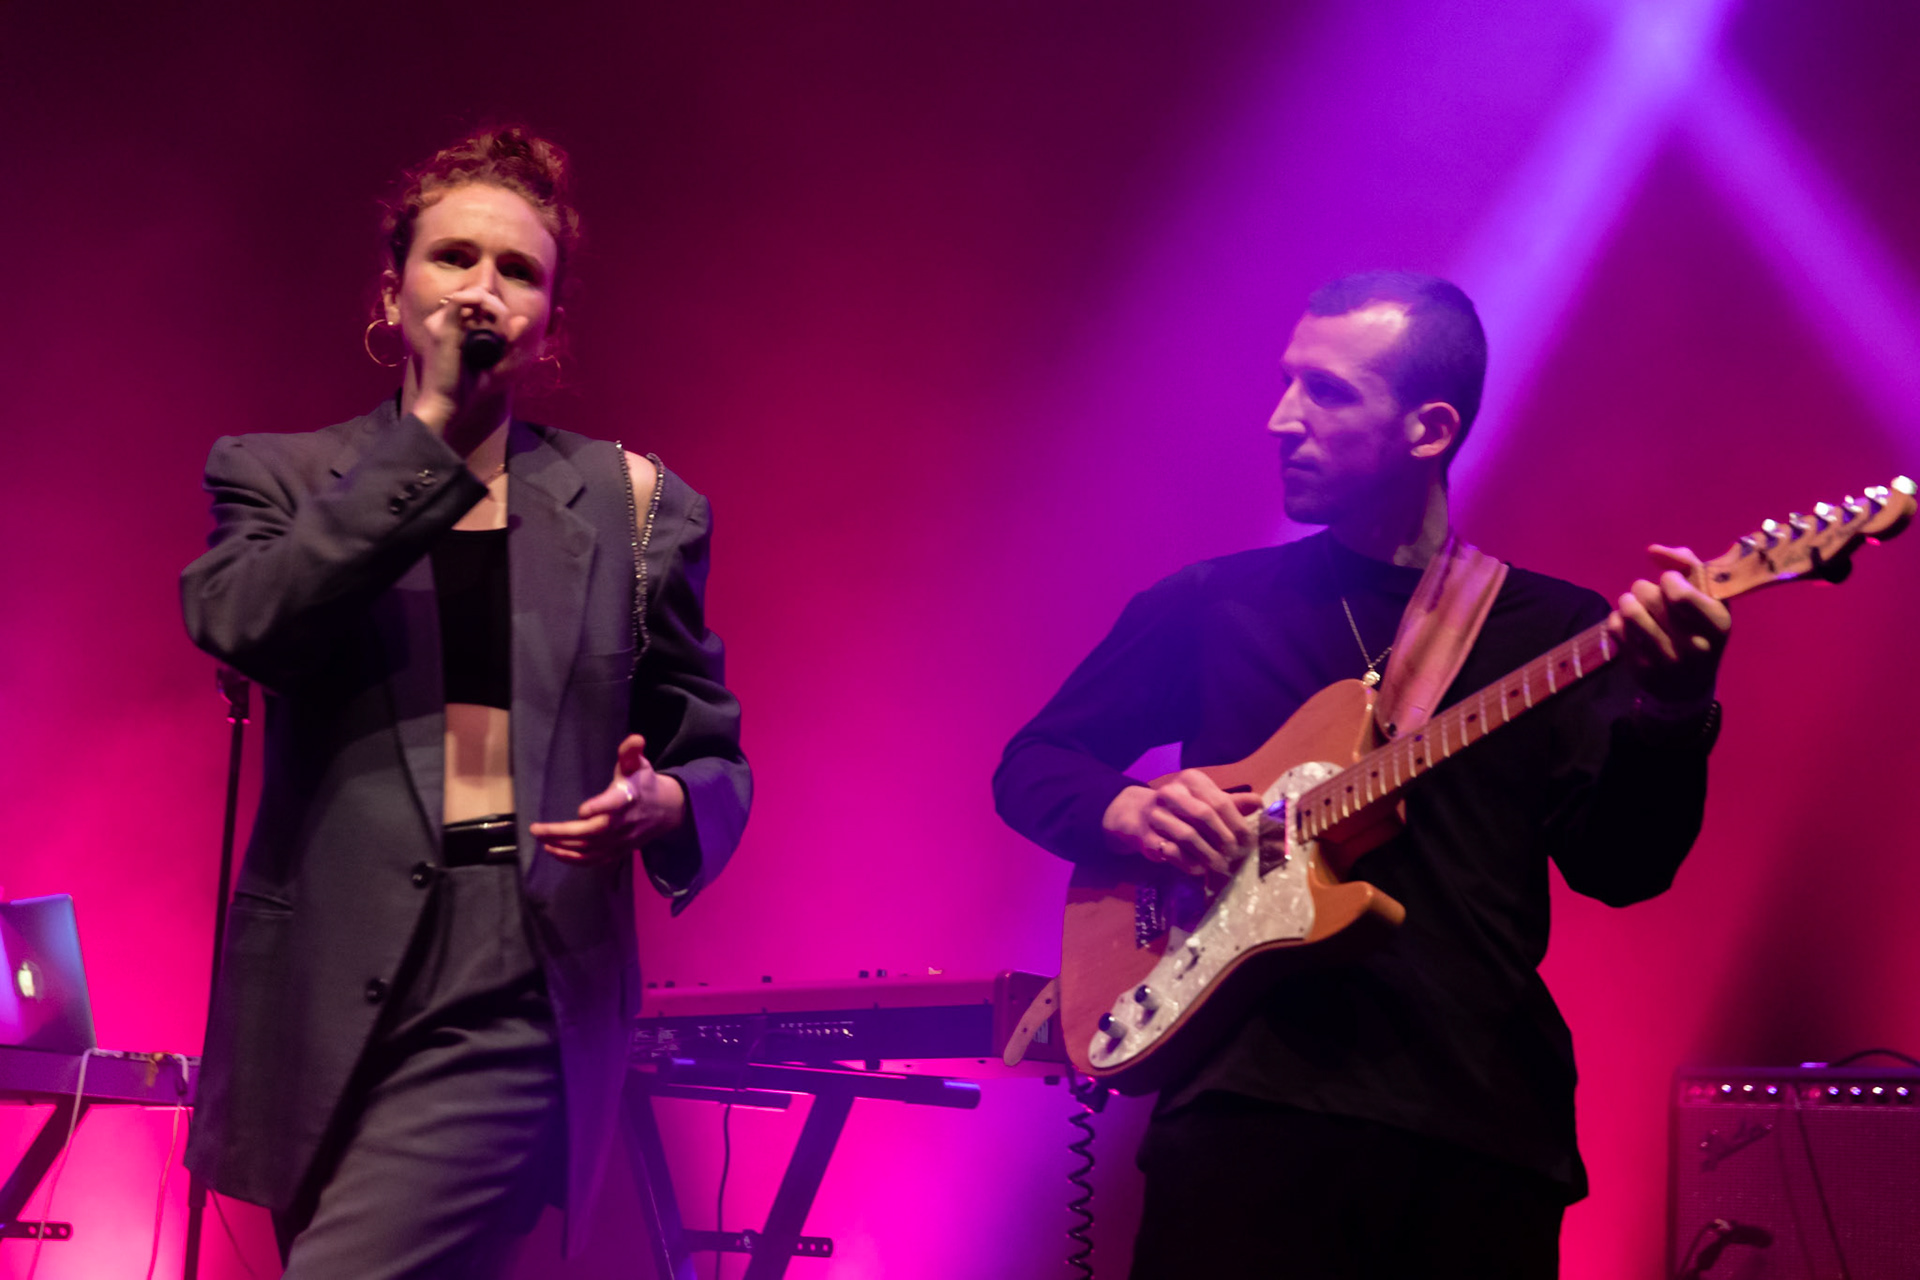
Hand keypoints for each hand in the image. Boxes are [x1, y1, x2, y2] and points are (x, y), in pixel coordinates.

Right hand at [409, 286, 534, 441]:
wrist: (446, 404)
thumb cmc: (465, 386)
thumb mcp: (494, 361)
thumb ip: (507, 341)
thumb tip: (522, 319)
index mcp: (453, 324)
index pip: (478, 300)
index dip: (496, 308)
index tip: (504, 332)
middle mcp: (444, 319)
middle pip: (478, 294)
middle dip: (499, 309)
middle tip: (504, 335)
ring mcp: (440, 321)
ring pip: (475, 295)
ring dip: (496, 309)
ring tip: (501, 335)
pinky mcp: (441, 328)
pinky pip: (459, 300)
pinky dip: (478, 302)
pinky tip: (489, 322)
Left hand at [529, 735, 686, 864]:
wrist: (665, 811)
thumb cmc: (643, 784)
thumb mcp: (638, 764)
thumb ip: (631, 752)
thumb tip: (635, 738)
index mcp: (628, 798)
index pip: (614, 805)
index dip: (599, 808)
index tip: (582, 809)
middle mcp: (623, 823)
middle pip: (593, 832)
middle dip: (563, 832)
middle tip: (536, 829)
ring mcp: (619, 840)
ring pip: (589, 849)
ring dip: (562, 846)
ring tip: (540, 838)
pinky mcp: (616, 851)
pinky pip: (593, 860)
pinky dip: (572, 859)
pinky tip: (553, 851)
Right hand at [1101, 770, 1262, 878]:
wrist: (1137, 815)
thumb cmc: (1180, 809)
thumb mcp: (1204, 801)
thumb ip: (1230, 803)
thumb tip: (1258, 802)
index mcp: (1190, 780)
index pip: (1219, 802)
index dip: (1237, 824)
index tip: (1248, 843)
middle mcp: (1170, 793)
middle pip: (1204, 816)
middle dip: (1224, 839)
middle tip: (1236, 856)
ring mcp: (1155, 814)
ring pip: (1188, 835)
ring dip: (1209, 854)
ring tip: (1222, 867)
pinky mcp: (1145, 836)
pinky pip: (1171, 851)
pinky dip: (1189, 863)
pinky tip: (1200, 869)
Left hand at [1604, 544, 1731, 708]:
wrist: (1689, 685)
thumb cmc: (1700, 629)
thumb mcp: (1708, 597)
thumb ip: (1687, 564)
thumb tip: (1653, 550)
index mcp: (1718, 623)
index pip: (1678, 591)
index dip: (1669, 579)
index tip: (1672, 584)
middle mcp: (1695, 645)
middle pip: (1649, 595)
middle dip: (1645, 588)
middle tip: (1650, 596)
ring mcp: (1666, 660)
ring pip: (1629, 610)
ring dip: (1628, 601)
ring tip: (1635, 605)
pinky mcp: (1641, 668)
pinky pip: (1615, 627)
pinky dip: (1617, 619)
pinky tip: (1628, 624)